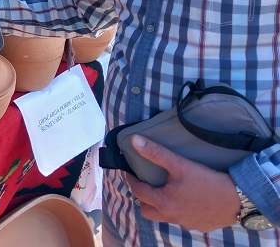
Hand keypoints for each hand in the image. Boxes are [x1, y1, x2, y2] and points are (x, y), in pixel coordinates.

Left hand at [126, 135, 241, 232]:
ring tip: (165, 191)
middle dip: (143, 198)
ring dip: (160, 206)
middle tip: (146, 184)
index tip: (130, 172)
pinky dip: (179, 211)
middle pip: (147, 211)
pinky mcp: (200, 226)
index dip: (132, 180)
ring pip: (165, 217)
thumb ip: (155, 153)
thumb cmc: (207, 181)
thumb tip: (134, 141)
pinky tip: (186, 200)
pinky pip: (182, 220)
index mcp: (163, 202)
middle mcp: (172, 216)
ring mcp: (186, 223)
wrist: (238, 199)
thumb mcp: (179, 164)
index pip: (138, 191)